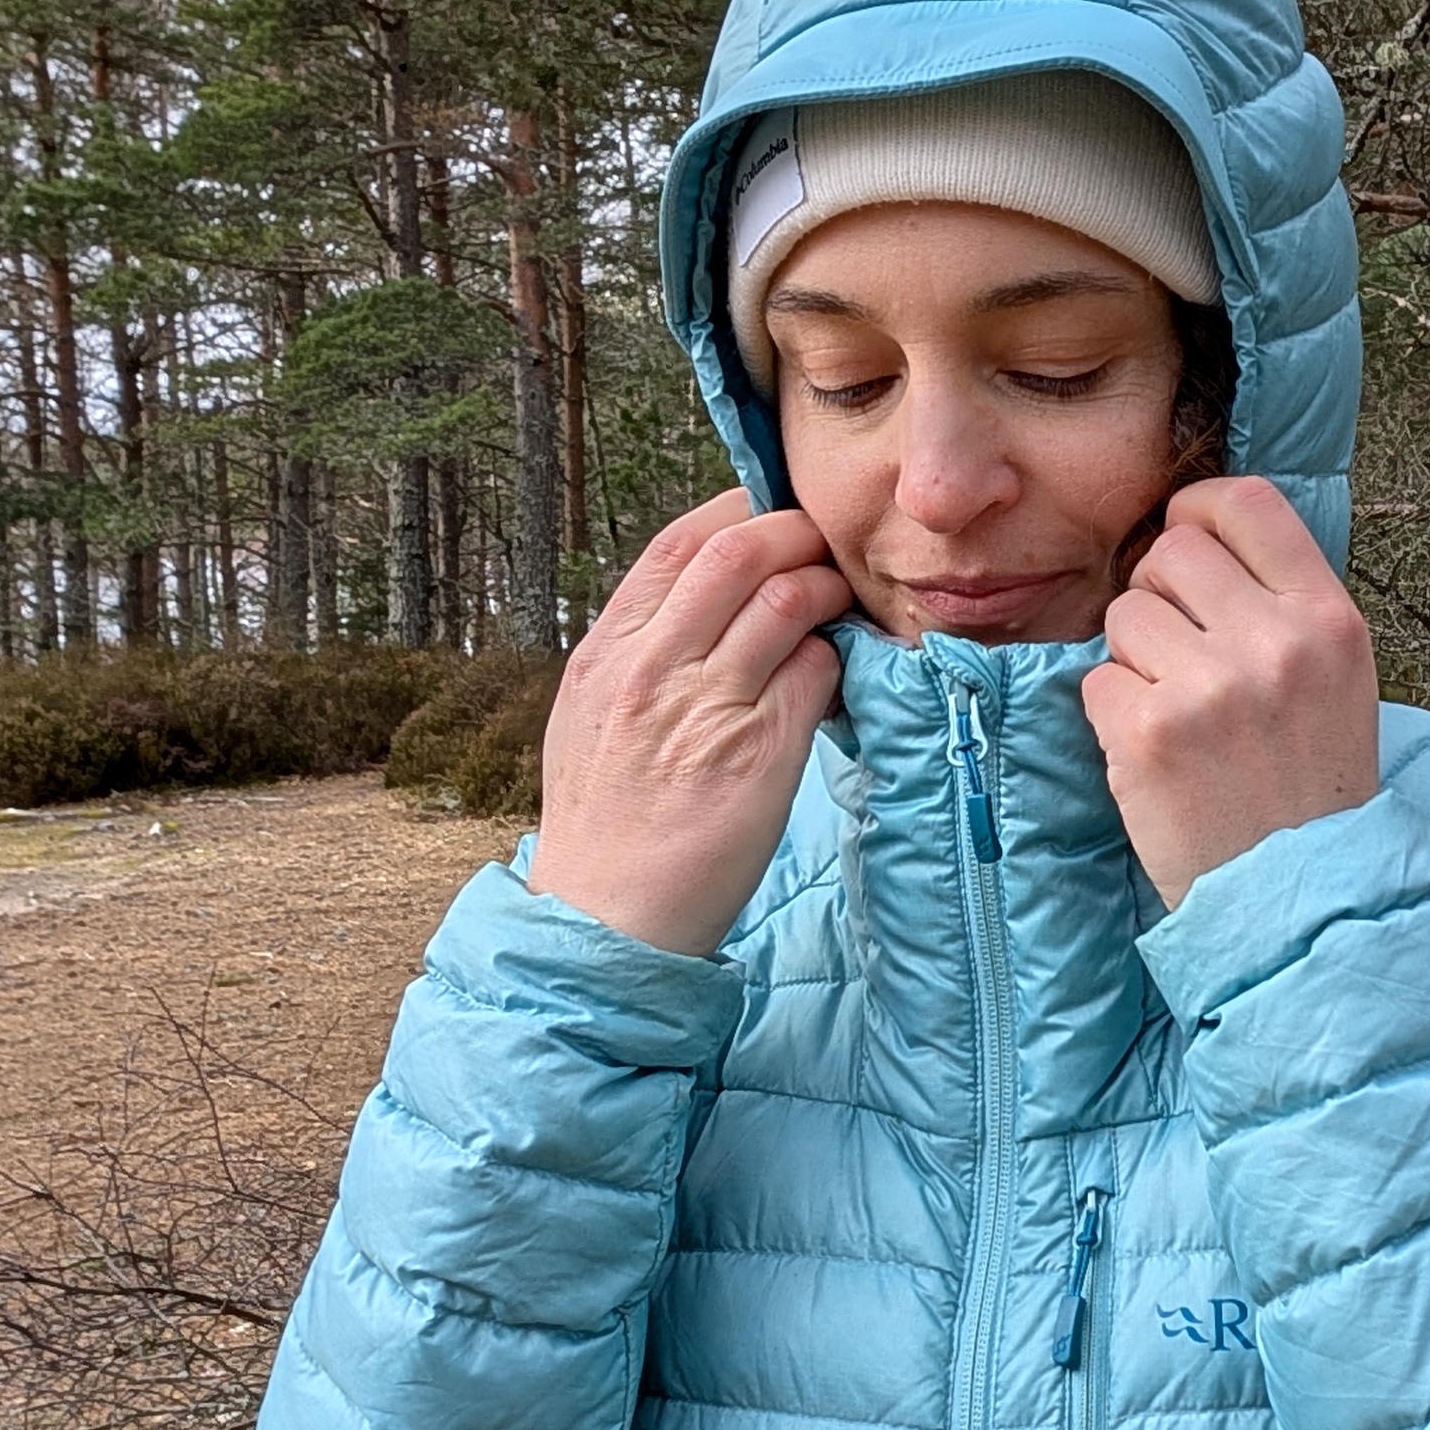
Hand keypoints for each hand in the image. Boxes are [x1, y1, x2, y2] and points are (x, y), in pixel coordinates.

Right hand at [526, 489, 852, 955]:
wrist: (605, 918)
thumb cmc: (604, 821)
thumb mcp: (590, 715)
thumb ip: (639, 651)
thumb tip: (702, 596)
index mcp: (608, 651)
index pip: (680, 542)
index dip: (738, 510)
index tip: (772, 515)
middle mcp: (651, 667)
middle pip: (740, 551)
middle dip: (796, 533)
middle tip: (824, 548)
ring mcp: (705, 707)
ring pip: (789, 601)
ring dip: (828, 591)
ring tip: (839, 606)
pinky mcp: (759, 753)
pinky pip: (817, 672)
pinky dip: (836, 659)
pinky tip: (835, 675)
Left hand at [1082, 477, 1380, 906]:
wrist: (1302, 897)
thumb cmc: (1311, 784)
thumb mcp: (1337, 676)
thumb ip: (1283, 602)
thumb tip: (1197, 533)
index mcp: (1329, 618)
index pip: (1248, 503)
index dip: (1199, 509)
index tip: (1186, 536)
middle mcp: (1273, 642)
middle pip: (1172, 552)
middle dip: (1159, 592)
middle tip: (1179, 651)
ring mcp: (1209, 687)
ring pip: (1125, 613)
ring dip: (1134, 657)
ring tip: (1177, 712)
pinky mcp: (1149, 734)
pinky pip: (1097, 679)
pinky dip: (1113, 713)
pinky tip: (1156, 752)